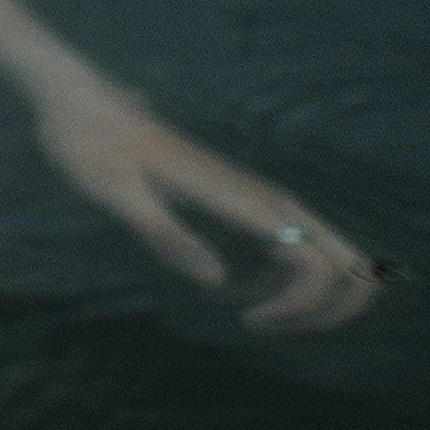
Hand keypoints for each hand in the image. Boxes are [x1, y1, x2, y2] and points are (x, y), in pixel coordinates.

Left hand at [32, 84, 379, 332]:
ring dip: (317, 298)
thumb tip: (214, 283)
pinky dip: (296, 282)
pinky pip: (301, 247)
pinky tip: (251, 296)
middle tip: (264, 327)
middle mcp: (261, 196)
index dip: (302, 305)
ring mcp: (258, 198)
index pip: (315, 261)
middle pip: (346, 258)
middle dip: (333, 307)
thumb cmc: (91, 146)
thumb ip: (164, 234)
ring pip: (331, 252)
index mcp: (238, 198)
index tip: (248, 322)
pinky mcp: (245, 202)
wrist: (83, 103)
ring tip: (256, 320)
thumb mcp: (114, 193)